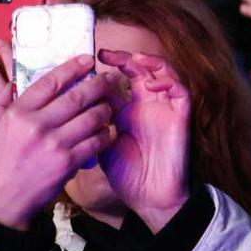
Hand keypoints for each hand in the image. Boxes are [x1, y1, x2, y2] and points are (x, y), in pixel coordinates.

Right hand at [0, 56, 117, 229]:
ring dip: (106, 109)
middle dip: (98, 84)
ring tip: (110, 105)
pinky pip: (96, 143)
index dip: (72, 68)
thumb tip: (11, 81)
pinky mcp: (68, 163)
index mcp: (17, 112)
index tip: (87, 60)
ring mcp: (54, 144)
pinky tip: (108, 130)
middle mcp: (36, 125)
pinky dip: (105, 135)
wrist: (1, 199)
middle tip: (110, 78)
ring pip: (91, 118)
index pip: (50, 82)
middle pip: (77, 97)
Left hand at [97, 50, 191, 230]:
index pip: (119, 78)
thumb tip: (69, 103)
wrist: (148, 196)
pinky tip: (150, 84)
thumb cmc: (126, 174)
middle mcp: (147, 105)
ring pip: (164, 73)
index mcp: (128, 109)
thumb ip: (92, 121)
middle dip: (124, 58)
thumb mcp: (101, 142)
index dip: (106, 66)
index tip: (86, 61)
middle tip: (105, 54)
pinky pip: (180, 91)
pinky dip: (168, 82)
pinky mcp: (181, 117)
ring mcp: (165, 109)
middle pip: (140, 69)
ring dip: (149, 62)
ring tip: (132, 60)